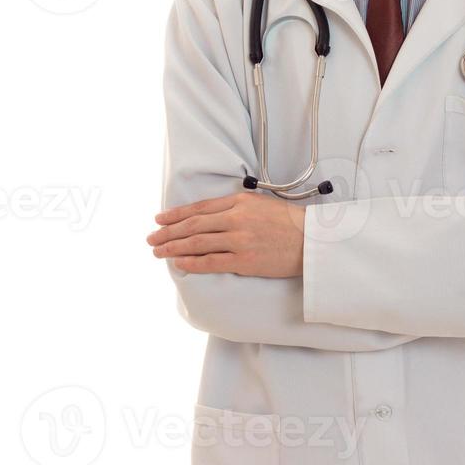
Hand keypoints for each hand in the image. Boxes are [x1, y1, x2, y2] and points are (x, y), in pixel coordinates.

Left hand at [148, 192, 305, 276]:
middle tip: (151, 238)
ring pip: (197, 243)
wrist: (313, 240)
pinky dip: (191, 262)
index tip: (160, 219)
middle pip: (193, 225)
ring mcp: (239, 240)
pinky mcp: (245, 260)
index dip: (176, 214)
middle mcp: (236, 218)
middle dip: (168, 232)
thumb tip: (212, 216)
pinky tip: (178, 262)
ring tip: (158, 252)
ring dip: (173, 247)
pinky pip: (211, 262)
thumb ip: (238, 207)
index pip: (199, 208)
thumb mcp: (262, 204)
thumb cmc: (290, 223)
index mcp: (240, 201)